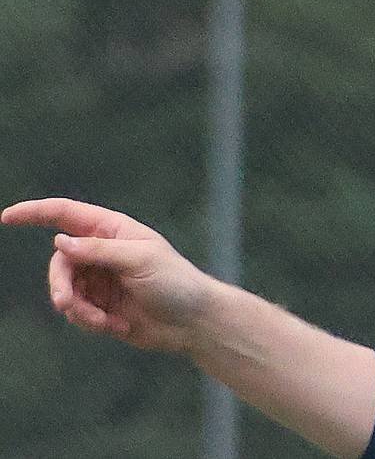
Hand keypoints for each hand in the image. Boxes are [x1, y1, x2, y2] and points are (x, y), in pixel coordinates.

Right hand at [2, 198, 215, 353]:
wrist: (191, 322)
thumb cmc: (175, 283)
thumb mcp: (140, 260)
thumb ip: (98, 250)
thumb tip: (59, 240)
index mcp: (113, 230)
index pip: (66, 215)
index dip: (34, 213)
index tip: (6, 217)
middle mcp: (102, 251)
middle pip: (59, 262)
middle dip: (61, 286)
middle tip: (68, 306)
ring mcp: (99, 279)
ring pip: (63, 291)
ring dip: (79, 310)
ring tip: (106, 321)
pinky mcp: (98, 305)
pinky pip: (75, 313)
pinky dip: (90, 322)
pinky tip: (119, 326)